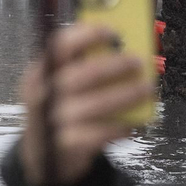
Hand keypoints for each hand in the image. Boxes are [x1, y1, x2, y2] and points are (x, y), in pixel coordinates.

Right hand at [20, 23, 154, 185]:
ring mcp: (52, 121)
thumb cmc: (60, 108)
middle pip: (80, 75)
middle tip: (138, 62)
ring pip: (94, 104)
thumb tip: (122, 47)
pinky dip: (118, 127)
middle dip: (114, 66)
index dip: (86, 35)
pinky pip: (99, 133)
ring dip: (125, 95)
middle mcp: (42, 95)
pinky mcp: (65, 144)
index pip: (59, 46)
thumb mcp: (59, 83)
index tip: (113, 32)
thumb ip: (82, 65)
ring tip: (146, 90)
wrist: (43, 154)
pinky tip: (131, 124)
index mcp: (40, 72)